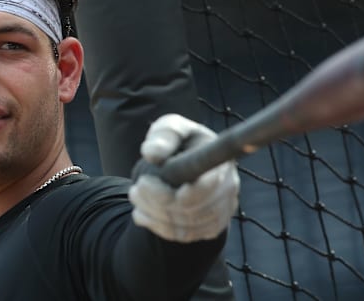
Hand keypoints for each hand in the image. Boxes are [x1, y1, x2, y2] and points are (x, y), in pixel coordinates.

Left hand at [128, 114, 239, 242]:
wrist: (188, 163)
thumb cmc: (180, 142)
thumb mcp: (171, 129)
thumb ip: (164, 135)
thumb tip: (152, 152)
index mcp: (221, 161)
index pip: (210, 185)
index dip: (185, 192)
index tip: (150, 182)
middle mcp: (228, 188)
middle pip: (193, 209)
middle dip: (157, 201)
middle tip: (135, 188)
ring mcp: (222, 210)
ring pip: (186, 225)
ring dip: (154, 214)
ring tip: (135, 196)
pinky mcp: (212, 227)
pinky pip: (184, 235)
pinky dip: (158, 227)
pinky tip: (142, 213)